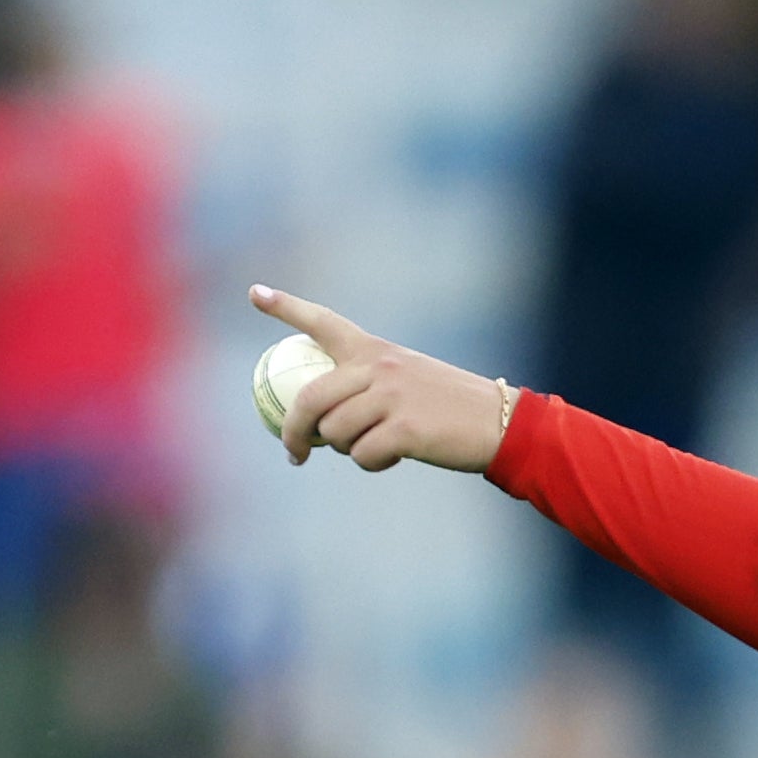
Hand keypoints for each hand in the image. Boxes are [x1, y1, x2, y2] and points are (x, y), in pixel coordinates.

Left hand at [249, 284, 505, 472]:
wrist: (502, 423)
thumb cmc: (452, 407)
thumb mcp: (409, 382)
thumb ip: (366, 391)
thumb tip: (322, 428)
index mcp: (377, 350)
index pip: (324, 323)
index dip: (286, 307)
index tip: (255, 293)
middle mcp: (380, 367)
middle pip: (310, 399)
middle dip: (293, 431)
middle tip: (294, 454)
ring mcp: (392, 397)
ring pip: (335, 433)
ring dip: (348, 450)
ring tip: (376, 447)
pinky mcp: (405, 429)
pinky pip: (363, 456)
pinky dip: (373, 464)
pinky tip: (396, 456)